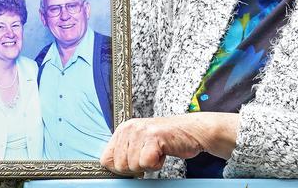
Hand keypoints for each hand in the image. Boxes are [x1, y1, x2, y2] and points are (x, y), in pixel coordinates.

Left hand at [100, 112, 238, 175]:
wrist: (191, 131)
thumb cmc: (166, 140)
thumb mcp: (140, 143)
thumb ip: (124, 152)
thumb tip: (110, 169)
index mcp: (123, 129)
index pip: (106, 159)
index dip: (120, 167)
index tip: (135, 162)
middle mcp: (130, 128)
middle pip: (119, 166)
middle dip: (136, 167)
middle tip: (150, 154)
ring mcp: (141, 131)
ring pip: (133, 166)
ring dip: (148, 165)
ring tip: (158, 151)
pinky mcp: (154, 137)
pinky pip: (147, 163)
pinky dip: (157, 164)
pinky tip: (163, 152)